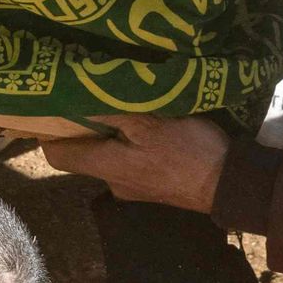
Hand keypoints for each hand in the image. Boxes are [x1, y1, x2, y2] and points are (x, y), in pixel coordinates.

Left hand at [40, 114, 234, 211]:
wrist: (234, 184)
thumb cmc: (190, 152)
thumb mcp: (150, 124)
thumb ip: (111, 112)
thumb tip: (76, 96)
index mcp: (108, 168)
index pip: (59, 156)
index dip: (48, 133)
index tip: (48, 107)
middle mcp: (115, 183)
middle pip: (84, 154)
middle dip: (82, 127)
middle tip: (85, 94)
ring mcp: (136, 188)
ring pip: (110, 156)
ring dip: (110, 133)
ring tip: (116, 103)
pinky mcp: (156, 186)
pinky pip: (132, 161)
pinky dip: (130, 143)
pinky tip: (143, 123)